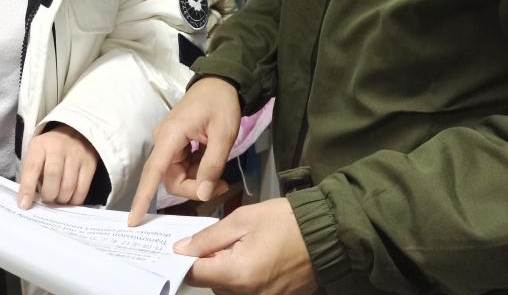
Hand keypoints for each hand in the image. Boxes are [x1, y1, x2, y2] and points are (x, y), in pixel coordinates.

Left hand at [17, 124, 98, 209]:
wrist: (75, 134)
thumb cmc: (50, 150)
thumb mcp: (36, 155)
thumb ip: (31, 175)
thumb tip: (29, 202)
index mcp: (41, 145)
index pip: (32, 167)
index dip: (27, 188)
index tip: (24, 205)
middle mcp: (59, 147)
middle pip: (53, 175)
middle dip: (48, 194)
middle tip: (47, 200)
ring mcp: (77, 155)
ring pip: (69, 185)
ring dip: (61, 199)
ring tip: (57, 200)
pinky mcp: (90, 164)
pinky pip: (82, 188)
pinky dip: (74, 200)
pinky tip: (69, 200)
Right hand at [128, 76, 240, 225]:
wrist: (220, 82)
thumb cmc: (221, 104)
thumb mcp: (224, 134)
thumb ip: (212, 166)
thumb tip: (203, 194)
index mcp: (171, 136)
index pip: (153, 172)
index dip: (142, 197)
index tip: (133, 220)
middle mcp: (163, 141)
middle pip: (170, 179)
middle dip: (194, 188)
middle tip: (222, 186)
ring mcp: (168, 142)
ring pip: (177, 175)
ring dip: (197, 181)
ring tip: (221, 177)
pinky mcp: (175, 144)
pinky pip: (181, 167)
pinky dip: (197, 172)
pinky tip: (212, 166)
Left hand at [175, 198, 316, 294]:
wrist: (327, 233)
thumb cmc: (285, 222)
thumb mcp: (242, 220)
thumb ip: (208, 237)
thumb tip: (181, 249)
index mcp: (238, 274)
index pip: (194, 275)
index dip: (185, 260)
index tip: (184, 247)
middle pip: (211, 283)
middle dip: (211, 262)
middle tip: (224, 240)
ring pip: (228, 289)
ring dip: (227, 271)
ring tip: (244, 248)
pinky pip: (247, 292)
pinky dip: (244, 277)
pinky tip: (256, 259)